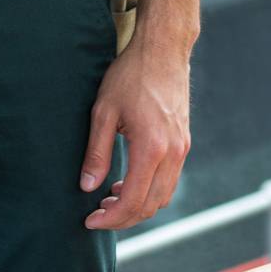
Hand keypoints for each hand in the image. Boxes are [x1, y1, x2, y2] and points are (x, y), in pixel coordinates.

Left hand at [78, 30, 191, 230]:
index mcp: (151, 148)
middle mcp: (173, 153)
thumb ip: (96, 152)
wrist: (163, 50)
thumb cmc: (130, 75)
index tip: (90, 221)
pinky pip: (169, 180)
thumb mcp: (103, 111)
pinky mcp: (183, 143)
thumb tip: (87, 187)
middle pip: (151, 206)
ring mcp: (182, 149)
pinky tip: (128, 183)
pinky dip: (150, 191)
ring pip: (163, 196)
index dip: (111, 218)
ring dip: (138, 206)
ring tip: (109, 201)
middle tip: (97, 215)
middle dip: (123, 218)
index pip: (133, 201)